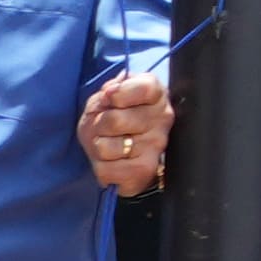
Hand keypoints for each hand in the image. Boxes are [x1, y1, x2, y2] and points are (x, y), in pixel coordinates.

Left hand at [81, 67, 172, 193]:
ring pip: (106, 147)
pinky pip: (105, 170)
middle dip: (98, 124)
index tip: (109, 98)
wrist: (117, 149)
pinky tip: (111, 162)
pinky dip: (100, 167)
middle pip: (114, 121)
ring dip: (97, 147)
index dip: (118, 94)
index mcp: (156, 94)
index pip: (143, 89)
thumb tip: (111, 92)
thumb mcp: (107, 96)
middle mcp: (163, 118)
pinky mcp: (146, 170)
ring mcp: (157, 145)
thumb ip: (110, 90)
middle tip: (103, 127)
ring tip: (107, 144)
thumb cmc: (112, 116)